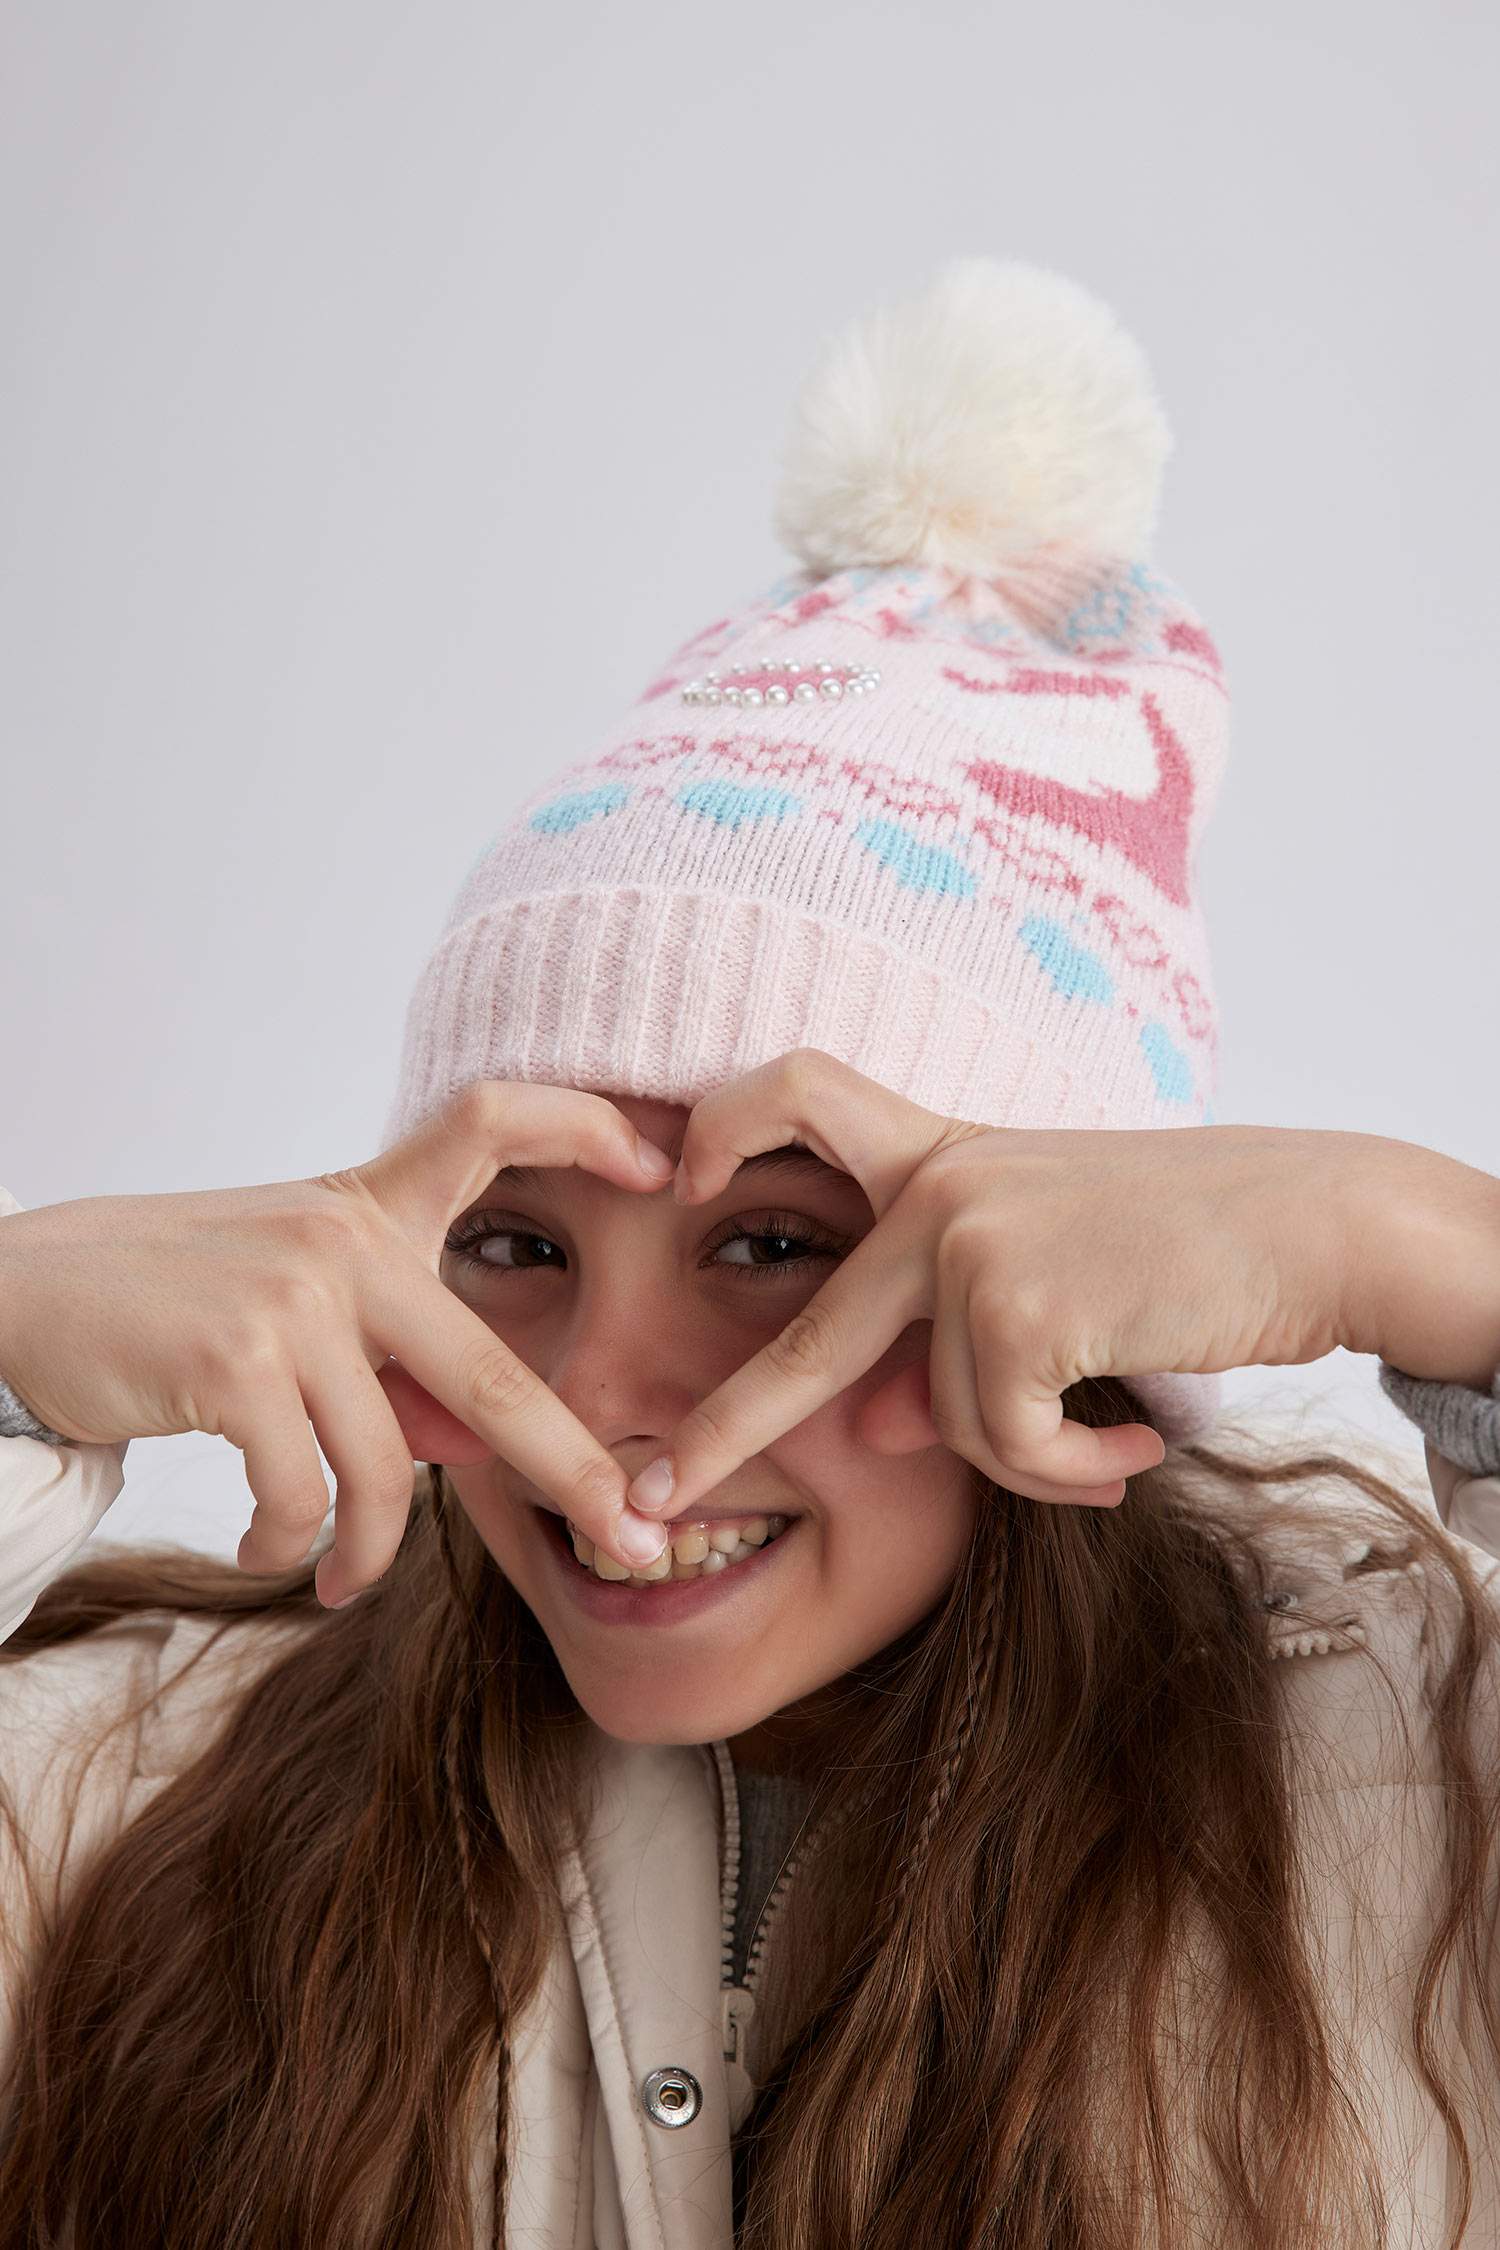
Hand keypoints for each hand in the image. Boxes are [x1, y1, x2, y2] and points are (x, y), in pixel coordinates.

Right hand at [0, 1083, 679, 1603]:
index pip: (490, 1120)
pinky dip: (291, 1546)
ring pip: (387, 1467)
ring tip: (338, 1579)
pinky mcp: (235, 1362)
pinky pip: (304, 1496)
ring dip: (371, 1552)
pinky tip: (269, 1552)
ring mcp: (294, 1298)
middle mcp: (345, 1242)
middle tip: (637, 1538)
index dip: (582, 1124)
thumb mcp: (295, 1300)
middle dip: (575, 1470)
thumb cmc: (173, 1305)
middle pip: (492, 1373)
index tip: (661, 1162)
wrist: (25, 1297)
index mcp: (368, 1206)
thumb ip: (389, 1355)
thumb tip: (477, 1450)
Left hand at [621, 1050, 1393, 1519]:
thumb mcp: (1052, 1284)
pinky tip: (1128, 1449)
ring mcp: (970, 1242)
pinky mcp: (1015, 1304)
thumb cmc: (1189, 1247)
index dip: (729, 1127)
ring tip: (1108, 1434)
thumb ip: (950, 1343)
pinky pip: (1005, 1447)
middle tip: (658, 1491)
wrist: (1316, 1223)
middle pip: (810, 1335)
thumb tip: (874, 1431)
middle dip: (731, 1427)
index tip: (686, 1186)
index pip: (801, 1094)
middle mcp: (938, 1189)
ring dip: (1030, 1455)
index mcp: (940, 1154)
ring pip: (946, 1422)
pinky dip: (1066, 1471)